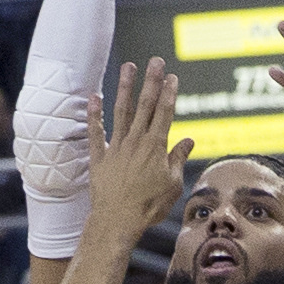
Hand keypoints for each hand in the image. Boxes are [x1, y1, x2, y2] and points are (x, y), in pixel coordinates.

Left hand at [85, 54, 193, 243]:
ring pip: (121, 111)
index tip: (172, 76)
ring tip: (129, 66)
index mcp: (156, 147)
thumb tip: (189, 141)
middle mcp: (135, 142)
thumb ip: (177, 159)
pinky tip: (95, 96)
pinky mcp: (99, 158)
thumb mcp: (171, 185)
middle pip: (145, 105)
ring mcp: (116, 148)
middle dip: (151, 81)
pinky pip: (96, 132)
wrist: (117, 222)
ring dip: (125, 87)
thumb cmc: (148, 207)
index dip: (169, 93)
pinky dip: (94, 114)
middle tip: (156, 60)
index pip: (165, 113)